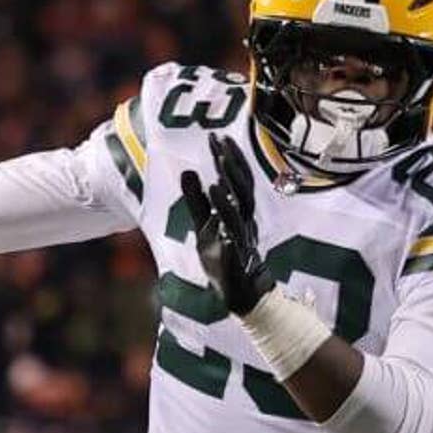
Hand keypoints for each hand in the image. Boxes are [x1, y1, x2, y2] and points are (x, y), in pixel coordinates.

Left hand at [181, 135, 275, 315]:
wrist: (243, 295)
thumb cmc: (224, 260)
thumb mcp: (204, 226)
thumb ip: (196, 201)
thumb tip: (187, 171)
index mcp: (239, 212)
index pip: (236, 181)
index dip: (229, 159)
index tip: (217, 137)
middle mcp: (244, 222)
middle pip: (241, 189)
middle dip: (231, 167)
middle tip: (219, 142)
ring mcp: (243, 240)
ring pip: (240, 212)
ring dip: (229, 192)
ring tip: (217, 173)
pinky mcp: (238, 260)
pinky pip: (235, 241)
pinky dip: (226, 222)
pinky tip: (217, 211)